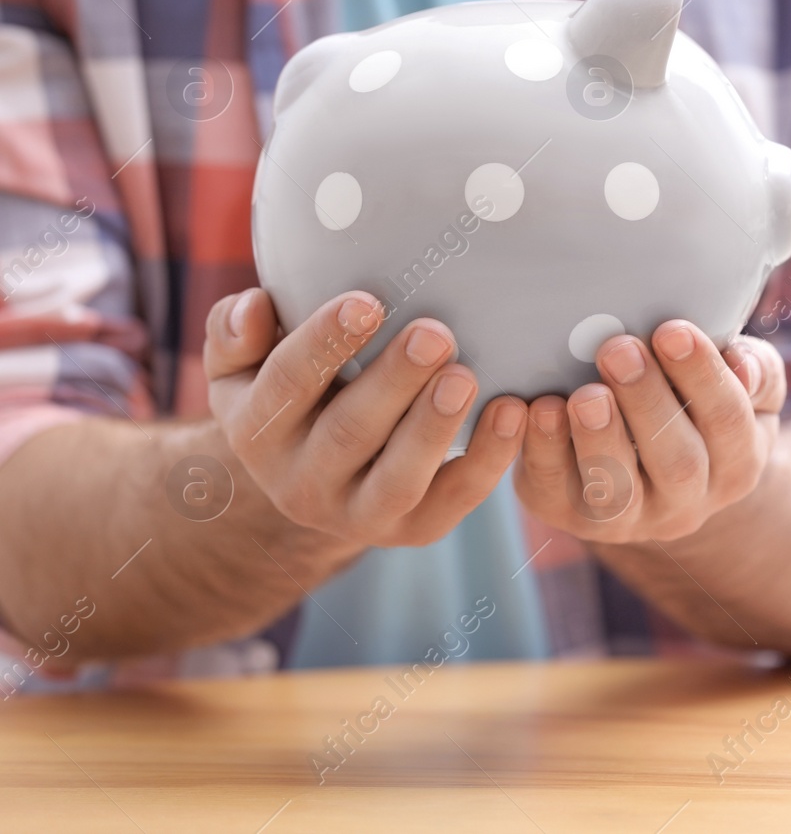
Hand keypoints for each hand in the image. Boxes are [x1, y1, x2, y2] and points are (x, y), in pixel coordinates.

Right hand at [205, 288, 528, 546]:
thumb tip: (255, 306)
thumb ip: (235, 333)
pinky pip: (454, 501)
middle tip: (435, 334)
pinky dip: (489, 460)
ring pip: (397, 479)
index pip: (287, 384)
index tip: (367, 303)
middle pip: (348, 432)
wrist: (315, 477)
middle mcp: (300, 482)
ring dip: (434, 428)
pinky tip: (513, 411)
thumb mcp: (244, 366)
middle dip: (394, 382)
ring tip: (466, 377)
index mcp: (258, 431)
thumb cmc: (293, 393)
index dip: (324, 343)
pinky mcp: (413, 531)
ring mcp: (358, 514)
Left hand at [515, 321, 785, 541]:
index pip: (729, 422)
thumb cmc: (695, 402)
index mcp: (736, 464)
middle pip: (677, 462)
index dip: (703, 377)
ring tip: (585, 394)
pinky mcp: (569, 514)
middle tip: (618, 349)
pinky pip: (553, 491)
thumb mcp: (742, 388)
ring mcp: (629, 518)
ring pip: (617, 493)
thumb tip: (740, 365)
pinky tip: (535, 409)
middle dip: (647, 403)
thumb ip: (755, 371)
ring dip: (600, 440)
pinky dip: (541, 450)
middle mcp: (688, 502)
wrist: (646, 463)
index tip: (672, 330)